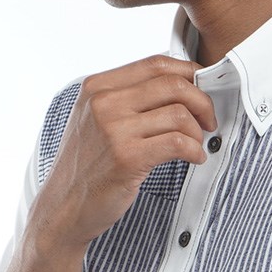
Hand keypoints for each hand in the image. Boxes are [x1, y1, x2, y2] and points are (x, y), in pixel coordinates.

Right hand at [33, 54, 216, 249]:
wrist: (63, 207)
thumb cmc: (87, 167)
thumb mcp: (96, 120)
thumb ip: (126, 99)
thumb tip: (175, 85)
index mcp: (98, 86)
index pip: (156, 63)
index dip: (190, 74)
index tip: (203, 91)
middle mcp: (105, 102)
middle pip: (173, 84)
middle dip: (202, 102)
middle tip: (209, 121)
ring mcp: (115, 129)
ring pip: (179, 114)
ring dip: (198, 132)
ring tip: (196, 146)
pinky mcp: (127, 157)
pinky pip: (177, 143)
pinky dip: (194, 151)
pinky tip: (194, 159)